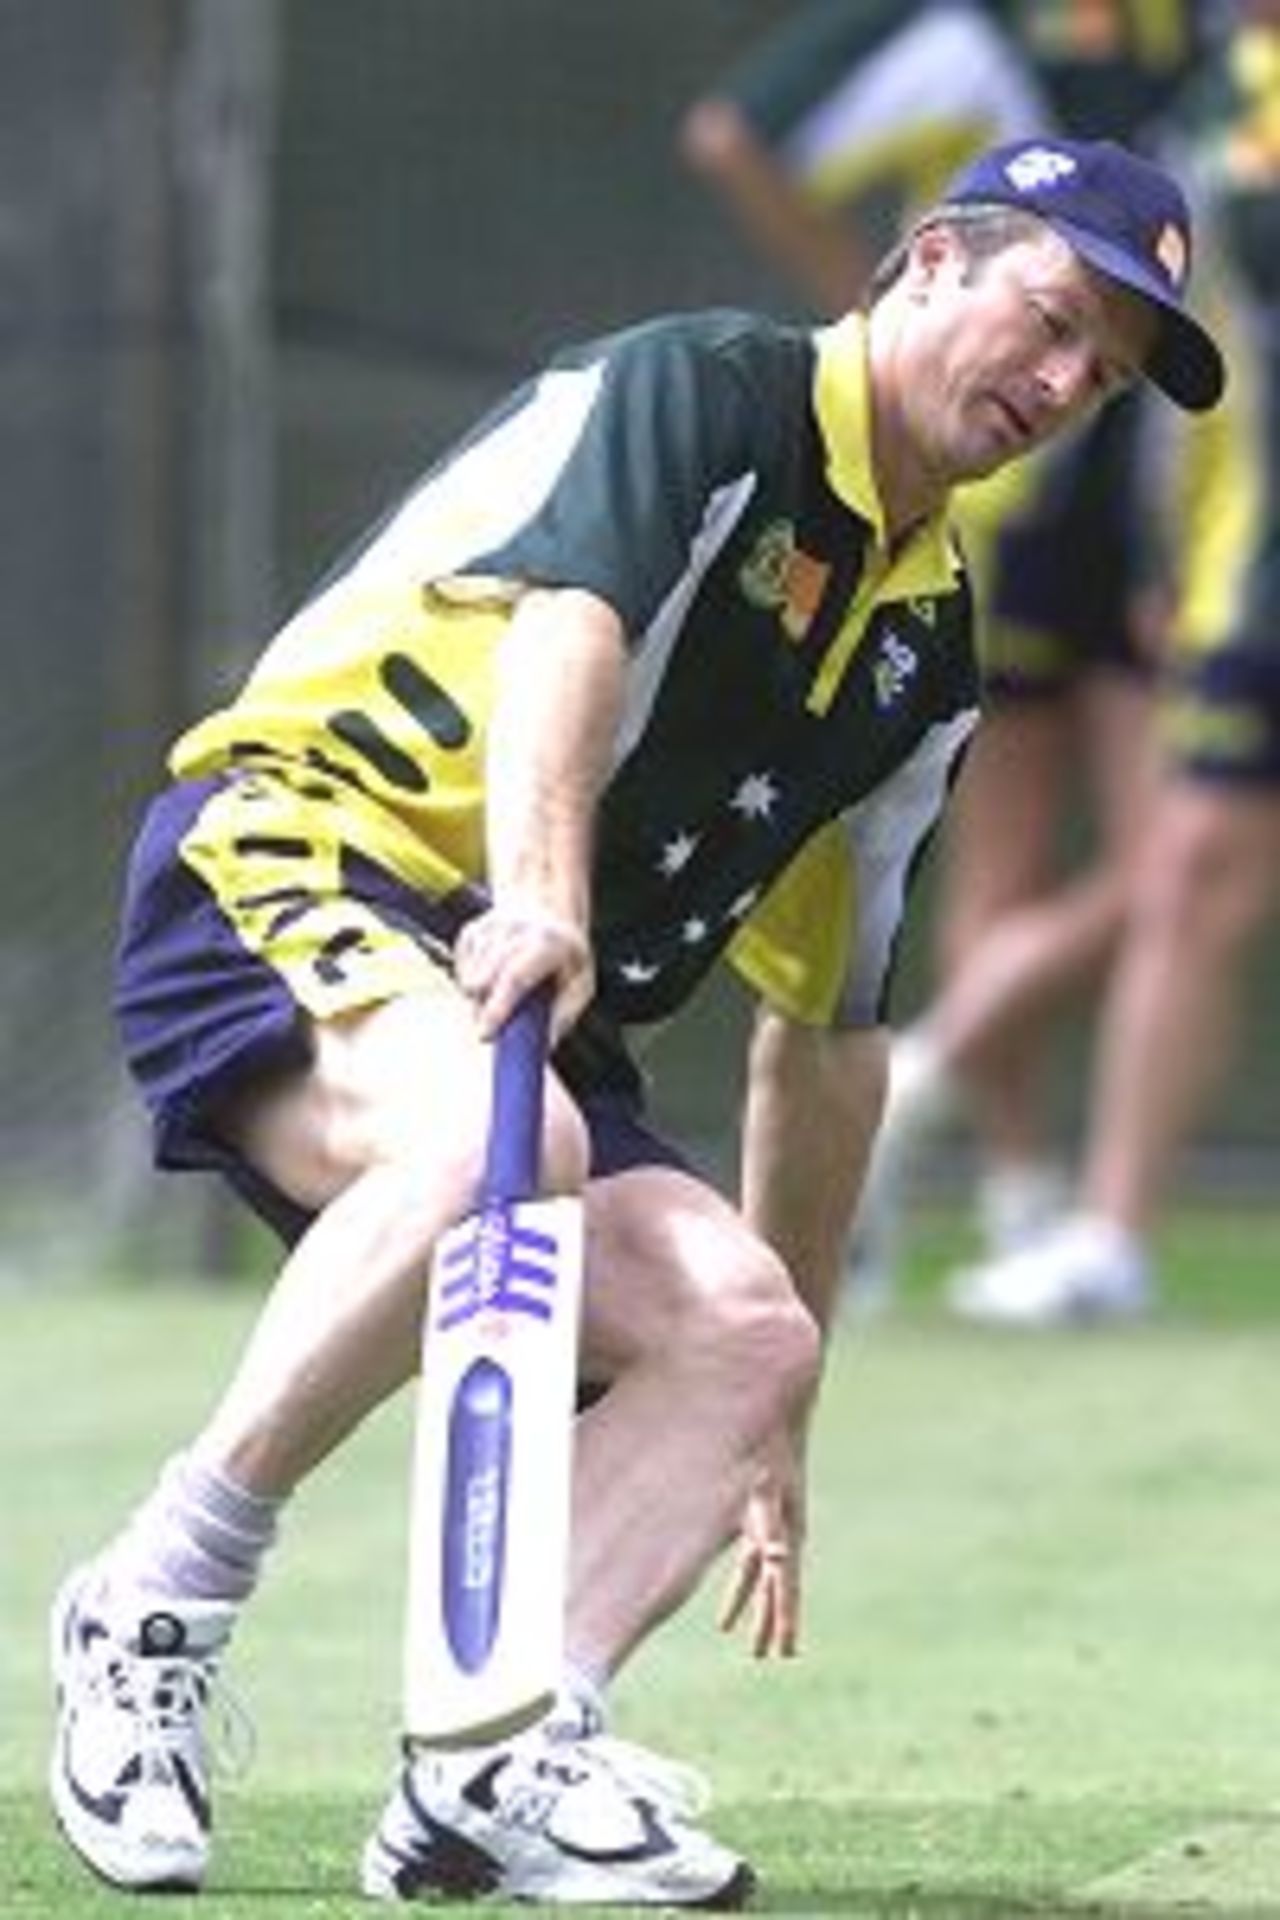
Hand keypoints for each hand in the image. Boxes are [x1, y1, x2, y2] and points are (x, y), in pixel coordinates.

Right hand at [454, 899, 593, 1040]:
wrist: (546, 907)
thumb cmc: (565, 954)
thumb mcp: (582, 982)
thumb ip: (564, 1014)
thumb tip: (543, 1046)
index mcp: (548, 944)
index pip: (514, 977)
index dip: (498, 1008)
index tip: (484, 1036)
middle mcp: (516, 930)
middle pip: (483, 979)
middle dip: (484, 1009)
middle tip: (495, 1025)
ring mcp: (489, 928)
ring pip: (468, 978)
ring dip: (481, 997)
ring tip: (504, 992)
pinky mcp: (470, 931)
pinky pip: (460, 970)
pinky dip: (472, 982)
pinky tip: (493, 975)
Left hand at [718, 1439, 805, 1658]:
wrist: (780, 1416)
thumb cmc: (770, 1455)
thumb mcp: (767, 1491)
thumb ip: (770, 1527)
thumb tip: (778, 1557)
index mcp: (789, 1535)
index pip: (787, 1588)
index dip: (785, 1621)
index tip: (786, 1653)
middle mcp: (786, 1534)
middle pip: (779, 1590)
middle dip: (773, 1624)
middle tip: (770, 1657)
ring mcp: (776, 1525)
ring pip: (767, 1580)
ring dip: (757, 1609)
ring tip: (752, 1645)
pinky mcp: (762, 1514)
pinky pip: (754, 1559)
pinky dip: (747, 1583)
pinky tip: (738, 1596)